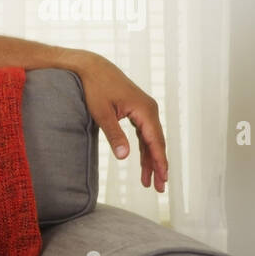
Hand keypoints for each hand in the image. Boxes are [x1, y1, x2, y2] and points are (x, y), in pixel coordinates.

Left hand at [71, 50, 167, 192]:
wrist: (92, 67)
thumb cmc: (95, 88)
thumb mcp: (102, 113)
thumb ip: (114, 135)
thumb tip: (125, 157)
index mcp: (144, 110)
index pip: (155, 141)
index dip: (159, 161)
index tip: (163, 178)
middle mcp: (150, 109)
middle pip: (157, 143)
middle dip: (158, 166)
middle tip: (159, 188)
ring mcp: (145, 110)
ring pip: (151, 140)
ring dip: (151, 160)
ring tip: (150, 182)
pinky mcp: (138, 111)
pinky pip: (144, 134)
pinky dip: (145, 149)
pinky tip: (144, 164)